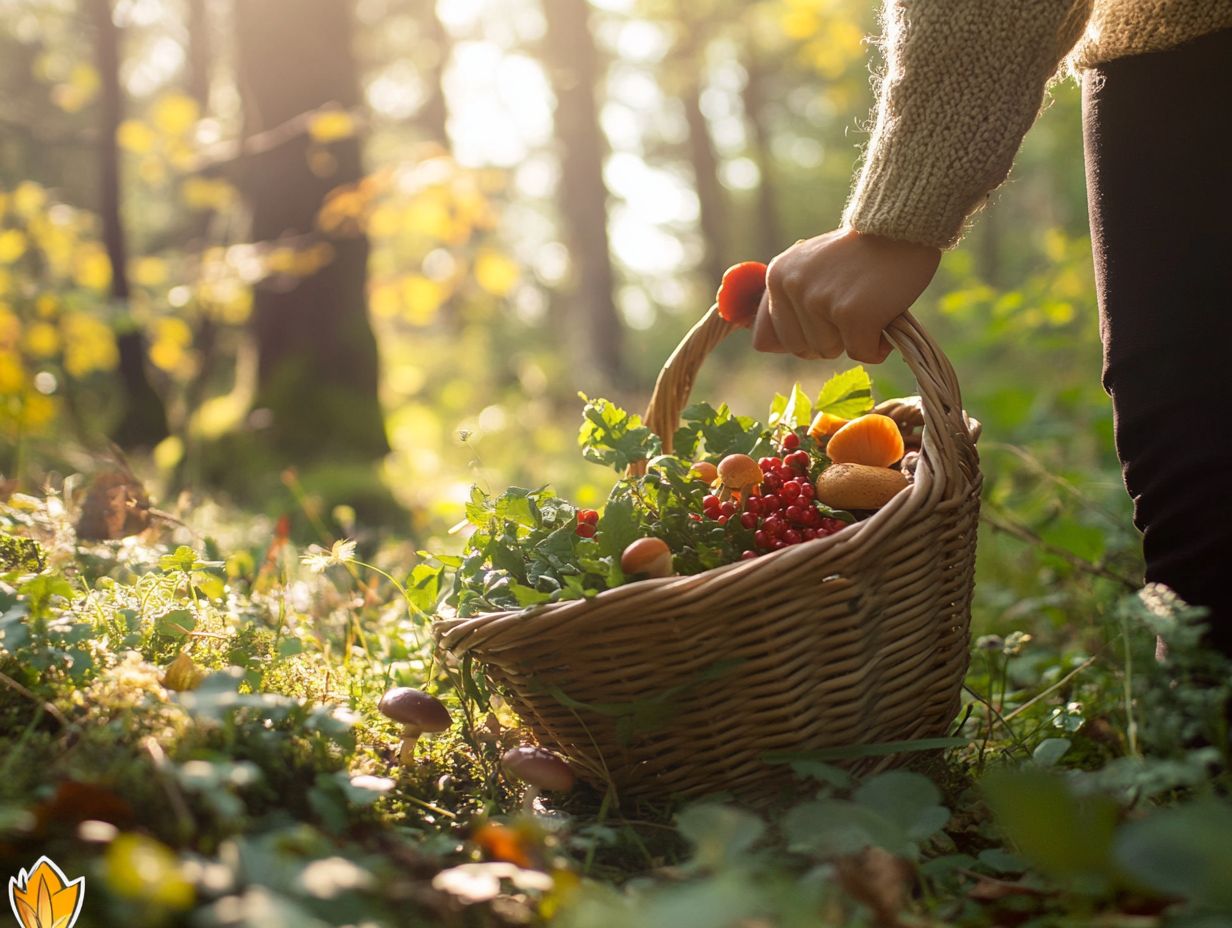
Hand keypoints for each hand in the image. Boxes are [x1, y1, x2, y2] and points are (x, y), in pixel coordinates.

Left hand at [751, 229, 940, 362]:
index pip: (767, 337)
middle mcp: (792, 286)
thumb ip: (787, 300)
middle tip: (851, 306)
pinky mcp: (852, 315)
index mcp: (777, 275)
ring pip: (829, 351)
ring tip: (868, 304)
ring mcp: (820, 301)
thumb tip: (761, 345)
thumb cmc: (859, 254)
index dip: (801, 336)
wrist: (902, 229)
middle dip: (828, 339)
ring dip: (854, 338)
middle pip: (800, 348)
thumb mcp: (809, 267)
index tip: (823, 319)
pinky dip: (878, 346)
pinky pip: (861, 353)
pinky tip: (885, 315)